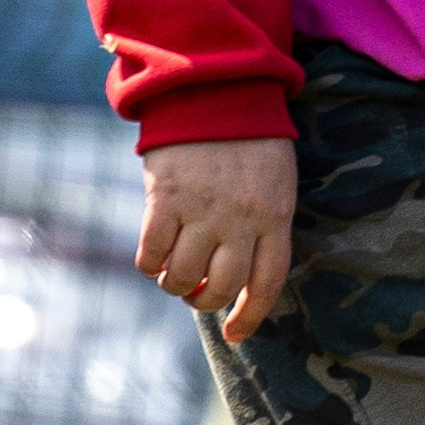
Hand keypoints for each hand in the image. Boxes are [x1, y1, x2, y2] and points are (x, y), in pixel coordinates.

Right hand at [136, 136, 297, 346]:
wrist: (215, 89)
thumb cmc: (250, 141)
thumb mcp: (274, 184)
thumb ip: (264, 227)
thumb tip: (239, 278)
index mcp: (275, 216)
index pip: (267, 284)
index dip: (250, 316)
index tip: (235, 335)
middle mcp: (241, 219)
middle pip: (222, 287)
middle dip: (207, 302)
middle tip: (198, 294)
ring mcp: (202, 209)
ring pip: (182, 277)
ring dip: (174, 285)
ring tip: (173, 275)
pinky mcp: (165, 196)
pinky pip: (150, 252)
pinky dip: (148, 265)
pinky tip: (152, 258)